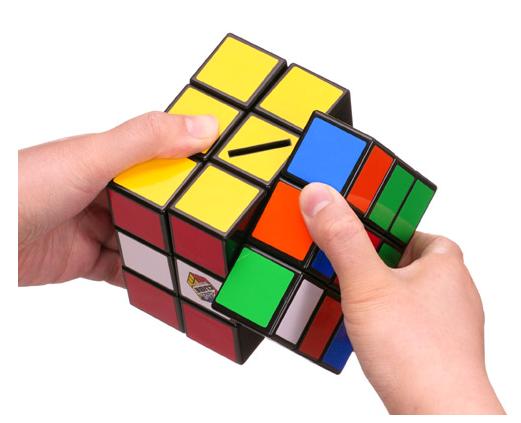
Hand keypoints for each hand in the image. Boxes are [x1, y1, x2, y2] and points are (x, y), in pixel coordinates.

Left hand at [18, 112, 217, 286]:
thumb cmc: (23, 187)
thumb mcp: (93, 157)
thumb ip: (148, 141)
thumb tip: (204, 125)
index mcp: (110, 158)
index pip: (164, 156)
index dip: (197, 164)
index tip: (231, 174)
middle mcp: (106, 190)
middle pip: (159, 202)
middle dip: (187, 214)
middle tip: (222, 227)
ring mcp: (97, 225)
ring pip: (146, 237)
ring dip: (169, 249)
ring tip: (201, 259)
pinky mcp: (86, 259)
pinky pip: (125, 269)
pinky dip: (146, 275)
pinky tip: (168, 280)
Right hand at [299, 183, 504, 413]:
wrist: (437, 415)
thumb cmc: (418, 354)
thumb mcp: (367, 286)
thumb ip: (342, 239)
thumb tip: (320, 197)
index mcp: (444, 265)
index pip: (412, 229)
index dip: (381, 225)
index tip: (353, 225)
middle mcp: (450, 290)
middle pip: (402, 259)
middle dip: (369, 260)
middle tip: (341, 261)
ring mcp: (443, 322)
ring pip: (400, 292)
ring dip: (371, 291)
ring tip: (342, 293)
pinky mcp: (432, 349)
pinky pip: (400, 321)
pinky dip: (379, 319)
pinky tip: (358, 328)